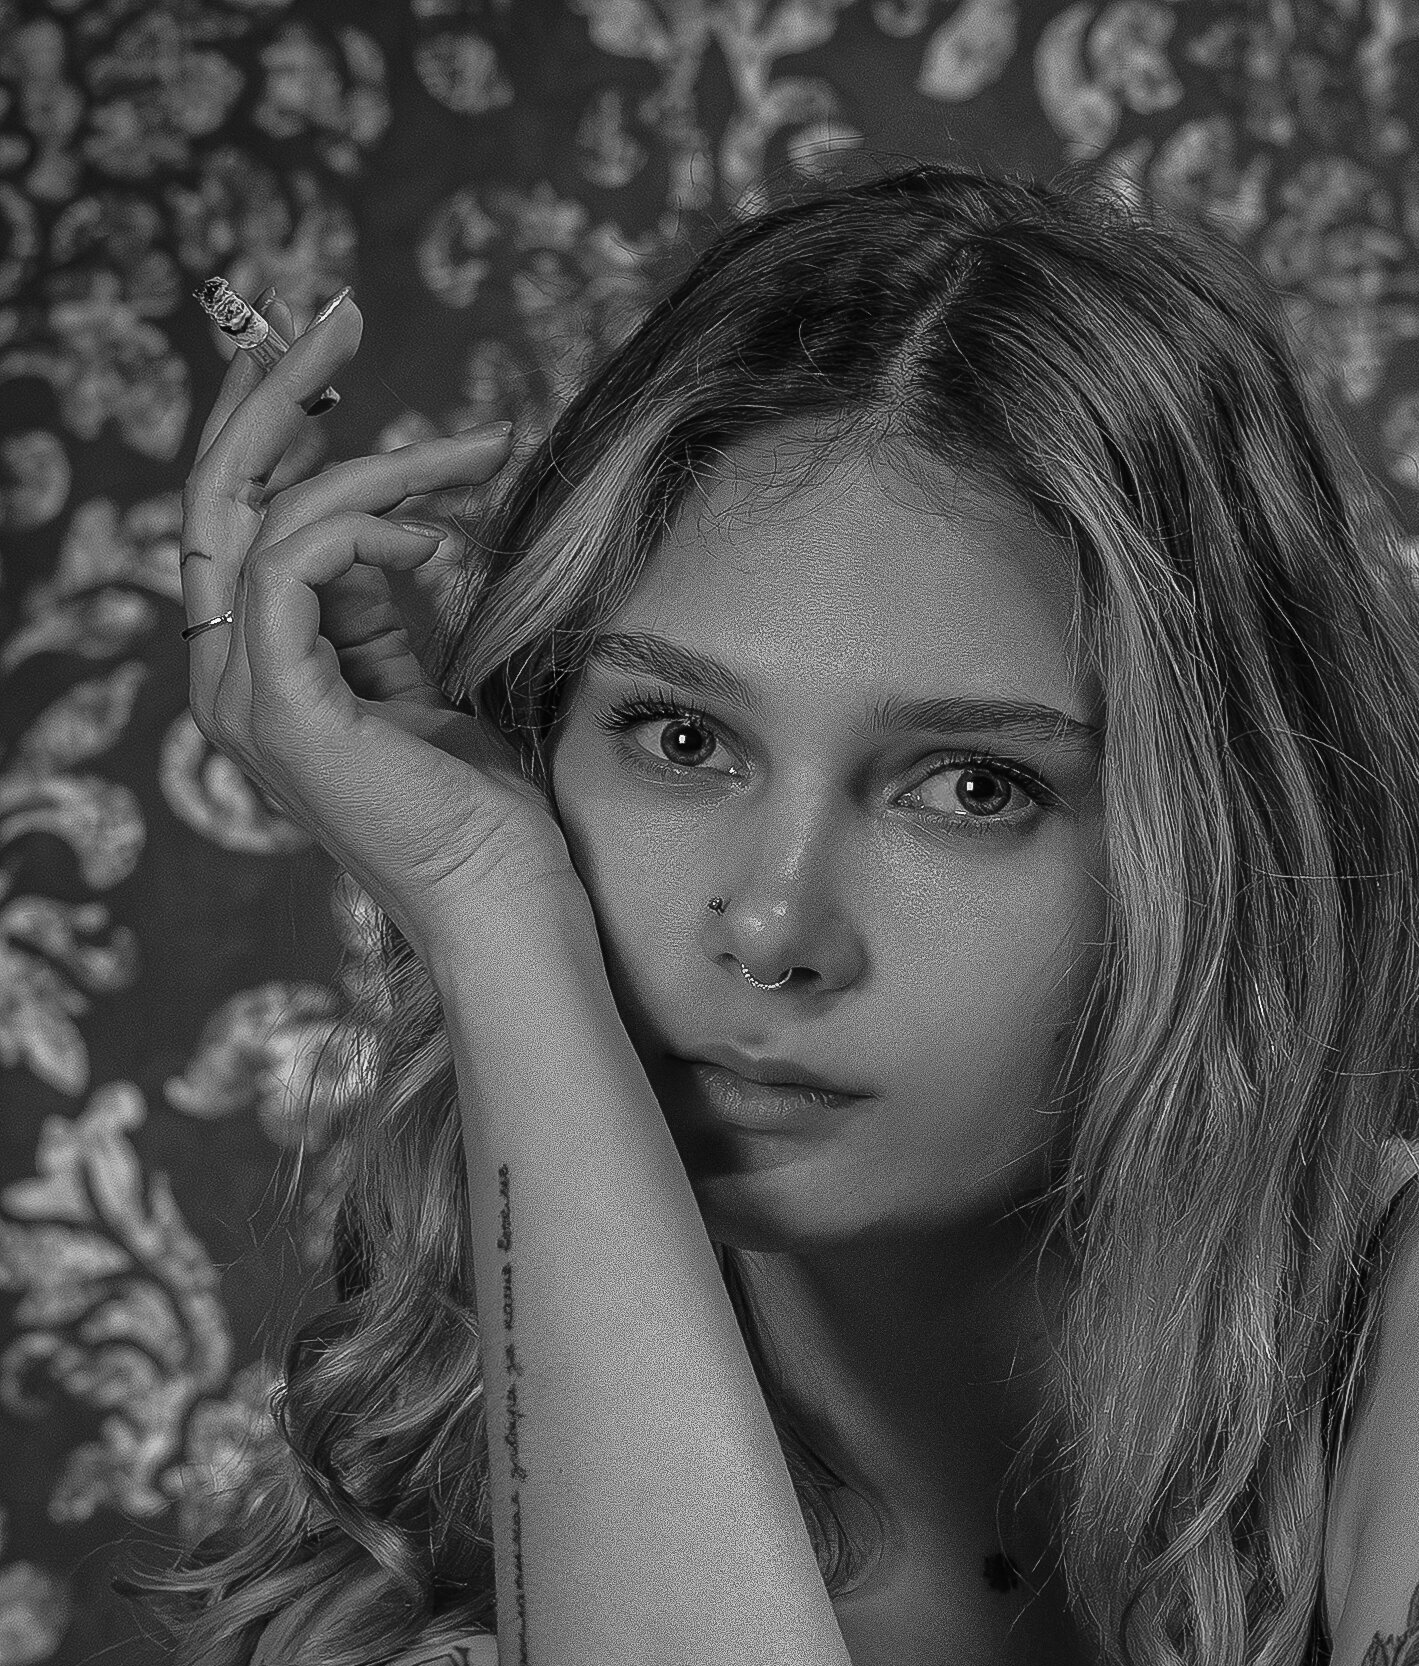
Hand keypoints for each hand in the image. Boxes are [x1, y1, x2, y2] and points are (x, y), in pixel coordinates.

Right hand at [181, 286, 579, 955]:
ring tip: (474, 448)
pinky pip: (298, 561)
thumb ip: (378, 609)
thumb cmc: (485, 813)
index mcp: (252, 669)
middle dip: (279, 390)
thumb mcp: (420, 683)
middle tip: (339, 313)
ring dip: (378, 459)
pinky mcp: (282, 707)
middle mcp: (225, 677)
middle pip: (219, 493)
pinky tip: (440, 538)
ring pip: (269, 514)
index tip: (320, 351)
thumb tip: (392, 524)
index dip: (262, 422)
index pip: (231, 516)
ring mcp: (243, 696)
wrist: (505, 904)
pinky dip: (371, 527)